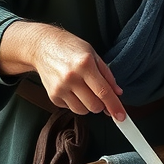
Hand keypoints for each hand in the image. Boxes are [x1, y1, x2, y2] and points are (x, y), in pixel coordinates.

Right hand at [0, 22, 125, 119]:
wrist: (42, 47)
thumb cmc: (69, 48)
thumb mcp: (93, 54)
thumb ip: (107, 75)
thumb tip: (117, 93)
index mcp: (85, 64)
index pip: (103, 92)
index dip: (114, 106)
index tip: (121, 117)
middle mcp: (71, 77)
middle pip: (94, 106)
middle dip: (101, 104)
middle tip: (98, 93)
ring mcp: (60, 88)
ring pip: (82, 111)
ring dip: (88, 105)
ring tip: (84, 89)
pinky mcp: (52, 95)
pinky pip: (70, 108)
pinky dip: (75, 103)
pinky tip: (72, 89)